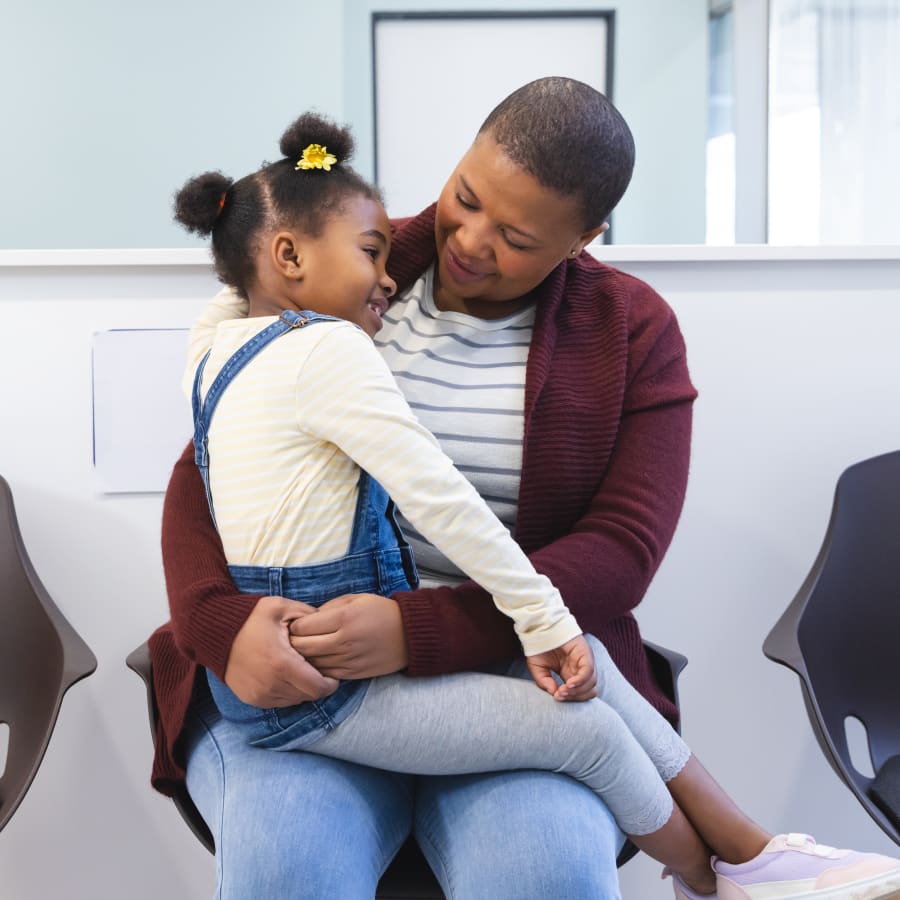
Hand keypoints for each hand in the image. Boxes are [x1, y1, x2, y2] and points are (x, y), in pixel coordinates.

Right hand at [225, 595, 338, 706]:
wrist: (213, 631)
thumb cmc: (250, 617)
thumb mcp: (282, 607)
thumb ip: (309, 616)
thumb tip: (329, 625)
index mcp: (282, 664)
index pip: (318, 688)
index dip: (330, 682)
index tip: (331, 672)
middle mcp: (271, 685)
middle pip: (308, 696)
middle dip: (317, 684)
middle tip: (315, 667)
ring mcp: (259, 695)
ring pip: (294, 700)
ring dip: (300, 688)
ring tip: (298, 668)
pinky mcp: (251, 698)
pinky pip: (278, 702)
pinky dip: (286, 691)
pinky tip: (284, 674)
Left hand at [289, 593, 407, 678]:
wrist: (409, 634)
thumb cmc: (381, 611)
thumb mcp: (355, 599)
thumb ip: (328, 608)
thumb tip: (306, 620)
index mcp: (343, 618)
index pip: (302, 627)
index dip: (293, 625)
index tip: (295, 624)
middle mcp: (344, 641)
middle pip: (302, 647)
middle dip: (292, 643)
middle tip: (291, 639)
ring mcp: (348, 659)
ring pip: (311, 663)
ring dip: (303, 658)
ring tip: (302, 650)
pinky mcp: (353, 673)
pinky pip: (325, 673)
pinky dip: (317, 668)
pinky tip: (318, 660)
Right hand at [526, 634, 597, 701]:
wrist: (538, 627)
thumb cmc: (538, 646)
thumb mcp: (538, 669)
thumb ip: (544, 682)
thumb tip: (555, 694)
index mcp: (572, 673)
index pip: (581, 693)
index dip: (571, 699)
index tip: (557, 697)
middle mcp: (581, 668)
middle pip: (589, 690)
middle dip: (575, 697)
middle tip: (560, 695)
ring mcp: (584, 660)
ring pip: (591, 683)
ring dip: (577, 691)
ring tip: (562, 690)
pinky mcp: (585, 652)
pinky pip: (588, 671)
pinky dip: (580, 680)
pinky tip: (568, 684)